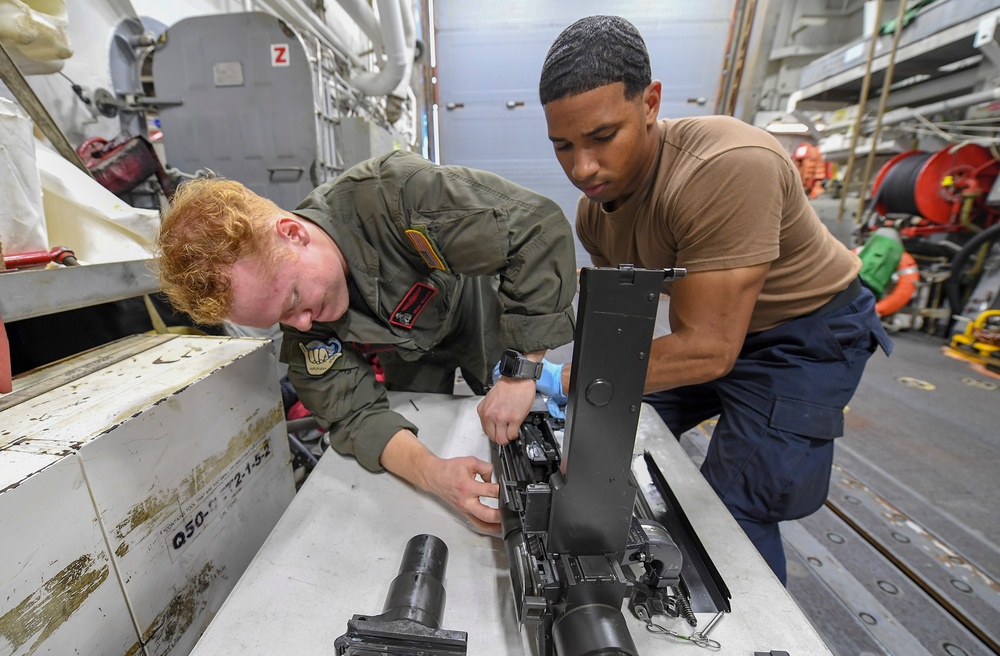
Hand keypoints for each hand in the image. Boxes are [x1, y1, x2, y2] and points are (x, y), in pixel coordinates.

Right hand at [380, 430, 499, 532]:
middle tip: (510, 512)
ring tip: (505, 523)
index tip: (509, 489)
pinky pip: (476, 523)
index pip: (490, 491)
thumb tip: (493, 478)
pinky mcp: (463, 512)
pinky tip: (494, 525)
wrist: (434, 476)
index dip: (502, 490)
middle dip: (500, 515)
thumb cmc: (449, 470)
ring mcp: (464, 509)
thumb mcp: (470, 462)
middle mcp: (466, 501)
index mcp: (467, 487)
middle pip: (486, 514)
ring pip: (481, 524)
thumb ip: (485, 468)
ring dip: (494, 526)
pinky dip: (486, 526)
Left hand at [477, 376, 536, 444]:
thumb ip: (490, 413)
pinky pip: (512, 434)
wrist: (517, 378)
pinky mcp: (514, 419)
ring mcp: (502, 418)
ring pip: (502, 439)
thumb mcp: (491, 400)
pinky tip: (516, 429)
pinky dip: (515, 435)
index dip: (494, 433)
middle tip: (506, 434)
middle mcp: (490, 415)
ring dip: (507, 437)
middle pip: (493, 437)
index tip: (499, 431)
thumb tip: (494, 425)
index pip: (486, 431)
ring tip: (511, 432)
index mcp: (483, 411)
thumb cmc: (507, 386)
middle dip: (500, 437)